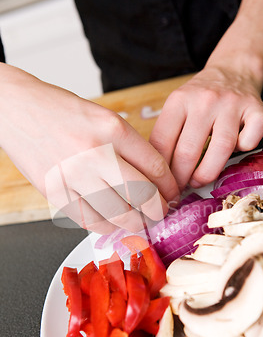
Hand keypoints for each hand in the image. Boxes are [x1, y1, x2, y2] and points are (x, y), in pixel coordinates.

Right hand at [0, 65, 178, 233]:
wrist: (17, 109)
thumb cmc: (61, 112)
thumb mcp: (104, 118)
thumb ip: (129, 147)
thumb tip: (153, 180)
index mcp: (113, 129)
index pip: (156, 167)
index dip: (170, 186)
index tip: (171, 193)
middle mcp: (95, 153)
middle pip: (143, 195)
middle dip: (158, 210)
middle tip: (160, 212)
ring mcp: (74, 176)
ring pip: (120, 215)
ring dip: (136, 223)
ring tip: (139, 220)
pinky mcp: (56, 193)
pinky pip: (91, 222)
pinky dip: (108, 226)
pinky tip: (112, 221)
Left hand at [149, 64, 262, 190]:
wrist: (233, 69)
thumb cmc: (201, 97)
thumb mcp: (178, 106)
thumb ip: (168, 134)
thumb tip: (160, 175)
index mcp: (179, 100)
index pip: (163, 142)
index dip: (161, 170)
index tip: (162, 183)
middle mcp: (205, 100)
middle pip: (189, 150)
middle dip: (181, 178)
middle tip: (180, 188)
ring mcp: (233, 104)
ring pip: (221, 149)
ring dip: (208, 173)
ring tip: (199, 180)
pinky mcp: (257, 110)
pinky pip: (250, 141)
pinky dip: (243, 150)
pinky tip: (236, 149)